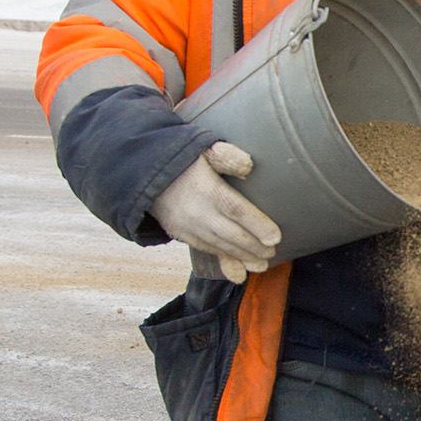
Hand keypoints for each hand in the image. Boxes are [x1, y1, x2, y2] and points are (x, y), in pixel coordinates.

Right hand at [151, 141, 280, 283]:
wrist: (145, 174)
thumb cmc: (183, 160)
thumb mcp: (203, 149)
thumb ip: (226, 156)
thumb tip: (249, 166)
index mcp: (207, 189)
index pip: (236, 210)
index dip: (257, 225)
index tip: (275, 238)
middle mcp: (198, 212)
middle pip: (231, 234)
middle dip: (254, 247)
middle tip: (272, 253)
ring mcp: (188, 226)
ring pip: (220, 246)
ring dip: (242, 258)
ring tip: (261, 265)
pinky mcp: (181, 234)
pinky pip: (206, 251)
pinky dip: (223, 261)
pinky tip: (237, 272)